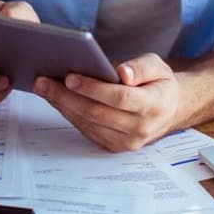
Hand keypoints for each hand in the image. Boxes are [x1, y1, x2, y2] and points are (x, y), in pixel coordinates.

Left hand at [32, 53, 185, 150]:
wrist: (171, 109)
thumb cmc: (160, 83)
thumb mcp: (159, 66)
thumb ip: (141, 67)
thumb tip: (122, 73)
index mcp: (153, 105)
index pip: (119, 98)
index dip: (93, 88)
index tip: (70, 77)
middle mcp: (140, 128)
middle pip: (97, 113)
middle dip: (66, 96)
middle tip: (42, 81)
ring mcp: (127, 142)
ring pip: (88, 123)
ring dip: (62, 106)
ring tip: (43, 88)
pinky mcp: (115, 147)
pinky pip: (87, 130)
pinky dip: (69, 114)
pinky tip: (56, 99)